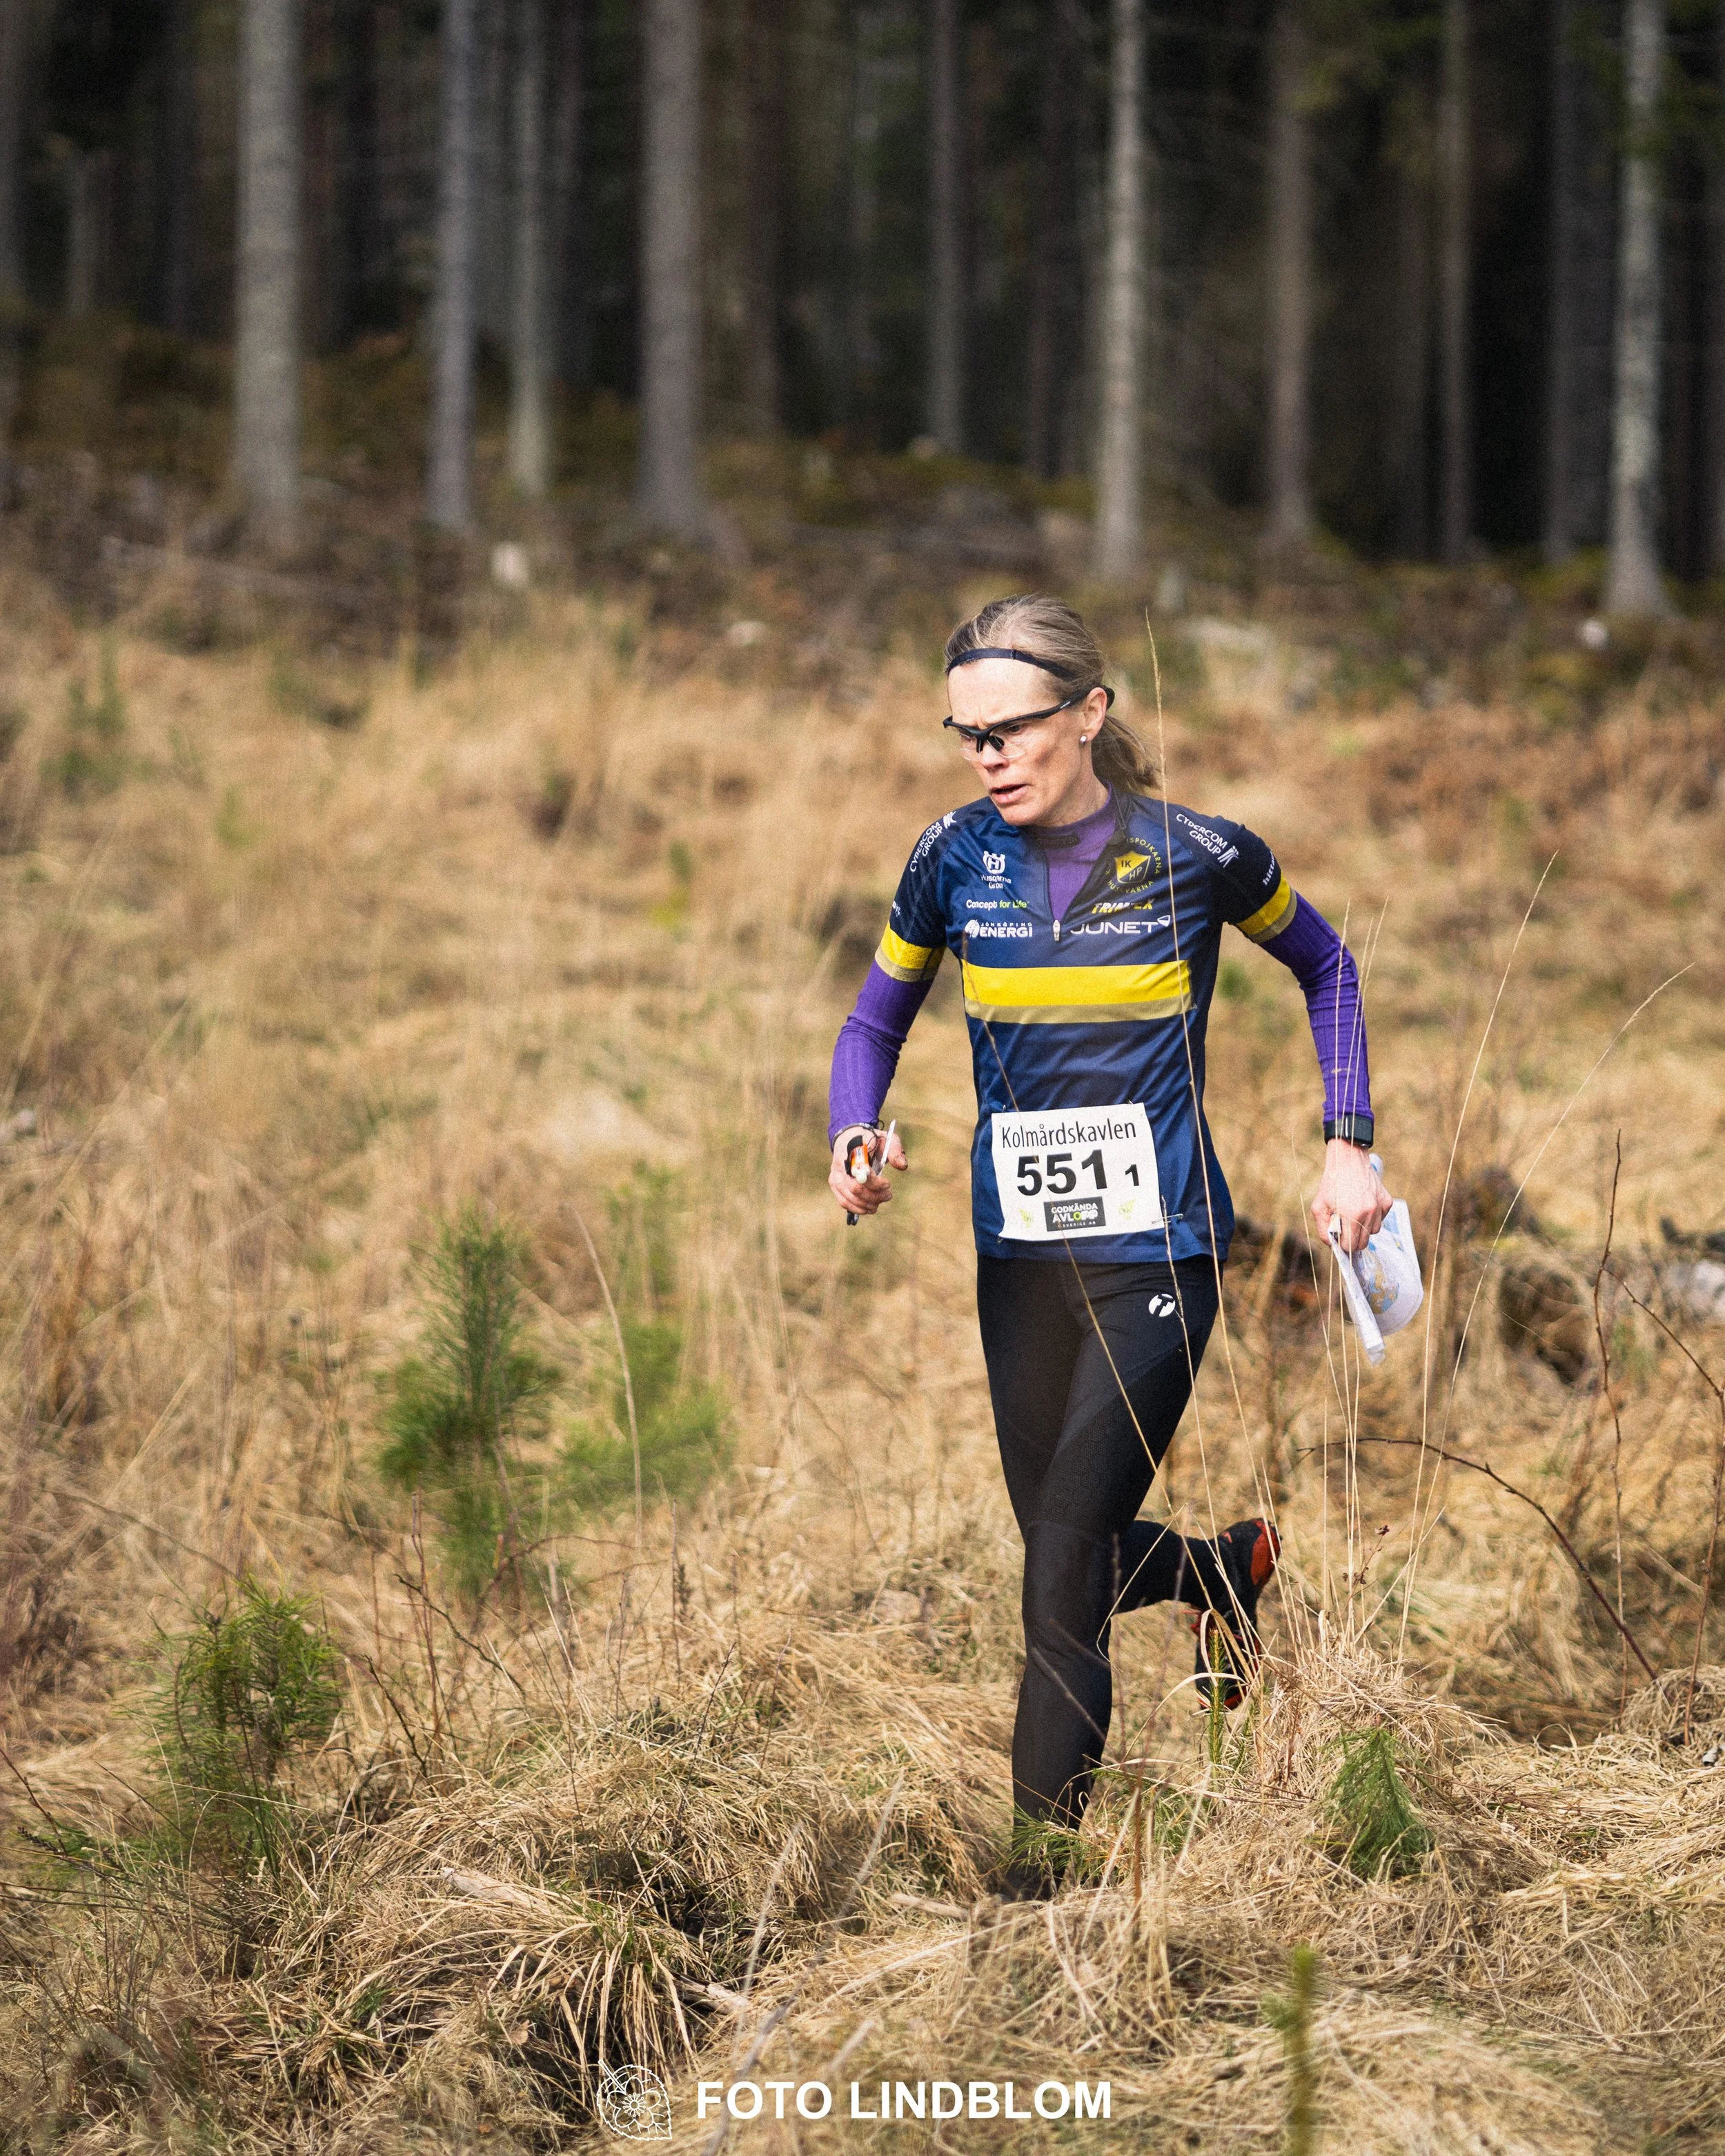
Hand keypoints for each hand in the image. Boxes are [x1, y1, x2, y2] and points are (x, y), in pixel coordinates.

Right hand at [829, 1125, 908, 1216]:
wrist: (850, 1138)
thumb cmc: (871, 1139)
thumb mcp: (886, 1139)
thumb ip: (895, 1151)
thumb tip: (902, 1166)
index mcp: (853, 1150)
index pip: (861, 1171)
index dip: (875, 1182)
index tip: (888, 1184)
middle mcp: (840, 1163)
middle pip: (855, 1188)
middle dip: (874, 1196)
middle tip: (888, 1195)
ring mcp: (835, 1174)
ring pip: (849, 1197)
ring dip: (867, 1204)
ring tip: (880, 1202)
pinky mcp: (834, 1184)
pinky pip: (843, 1201)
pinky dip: (857, 1208)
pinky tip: (869, 1208)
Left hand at [1311, 1139, 1390, 1255]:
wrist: (1348, 1160)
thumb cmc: (1331, 1184)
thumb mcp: (1318, 1207)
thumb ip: (1323, 1230)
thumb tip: (1332, 1245)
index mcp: (1351, 1216)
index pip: (1350, 1246)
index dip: (1343, 1245)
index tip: (1339, 1239)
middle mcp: (1369, 1213)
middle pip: (1364, 1243)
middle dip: (1353, 1240)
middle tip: (1345, 1229)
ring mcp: (1380, 1207)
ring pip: (1374, 1232)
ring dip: (1364, 1229)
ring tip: (1354, 1215)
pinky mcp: (1387, 1201)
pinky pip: (1381, 1219)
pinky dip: (1373, 1218)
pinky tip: (1363, 1207)